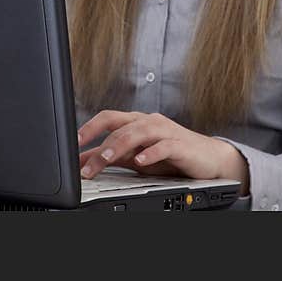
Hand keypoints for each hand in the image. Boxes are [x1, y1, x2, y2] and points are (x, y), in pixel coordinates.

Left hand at [77, 110, 249, 193]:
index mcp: (136, 122)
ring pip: (138, 131)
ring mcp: (165, 130)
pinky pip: (164, 145)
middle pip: (120, 124)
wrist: (209, 160)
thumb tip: (82, 161)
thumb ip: (110, 157)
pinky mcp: (181, 144)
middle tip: (86, 162)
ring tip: (106, 158)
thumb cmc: (171, 156)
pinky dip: (150, 152)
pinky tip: (140, 161)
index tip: (72, 143)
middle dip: (100, 142)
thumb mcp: (136, 158)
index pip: (108, 118)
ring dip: (120, 144)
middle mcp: (148, 122)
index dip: (89, 127)